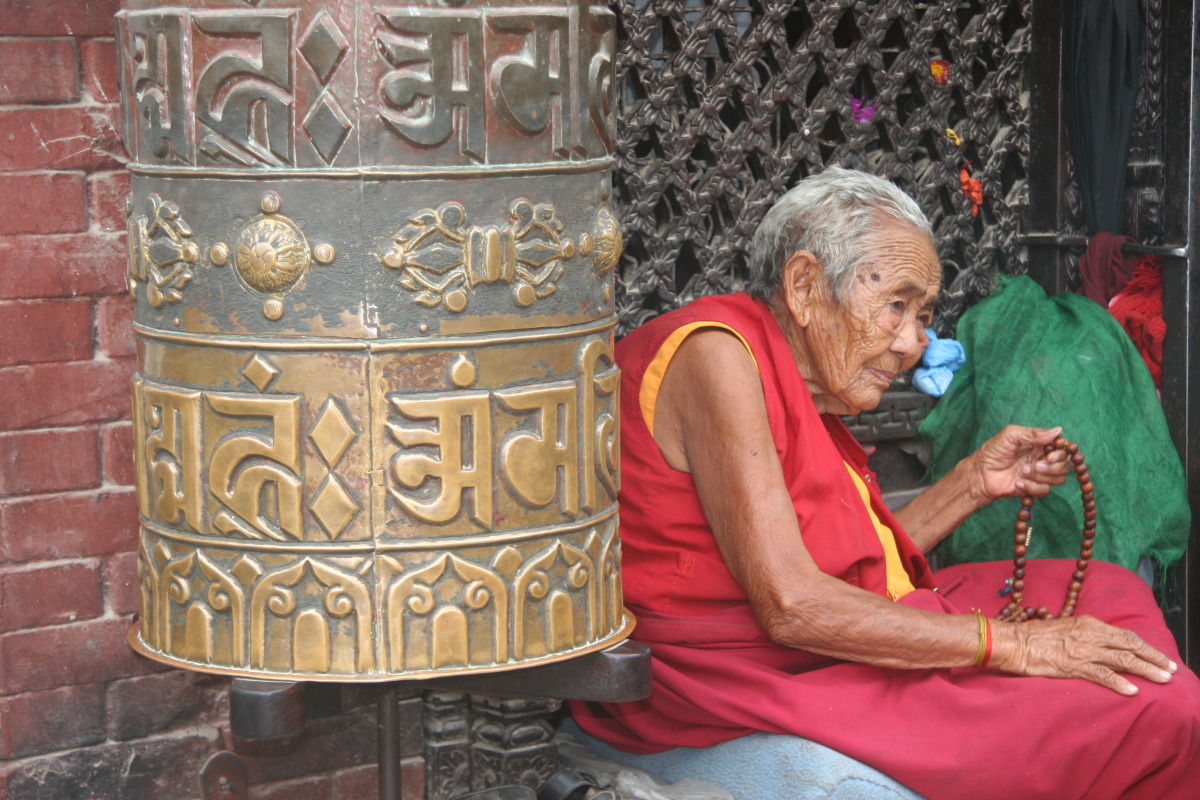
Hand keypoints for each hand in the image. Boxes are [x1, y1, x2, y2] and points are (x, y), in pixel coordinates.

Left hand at [970, 425, 1071, 501]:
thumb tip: (1058, 430)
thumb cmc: (993, 451)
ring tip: (1022, 471)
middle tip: (1036, 465)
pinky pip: (1045, 490)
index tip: (1050, 454)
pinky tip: (1018, 482)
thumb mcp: (1011, 435)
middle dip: (1054, 466)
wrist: (980, 473)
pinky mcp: (1034, 488)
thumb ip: (1034, 433)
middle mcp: (1044, 458)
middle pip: (1067, 464)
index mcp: (1041, 443)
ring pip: (1059, 478)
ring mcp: (1040, 474)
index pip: (1064, 447)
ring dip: (1041, 476)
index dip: (1063, 452)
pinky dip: (1032, 487)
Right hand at [992, 615, 1176, 694]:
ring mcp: (1082, 650)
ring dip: (1145, 670)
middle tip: (1171, 670)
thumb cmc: (1034, 636)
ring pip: (1122, 659)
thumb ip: (1086, 635)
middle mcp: (1089, 634)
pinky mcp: (1072, 665)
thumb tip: (1104, 646)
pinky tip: (1133, 691)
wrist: (1012, 642)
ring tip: (1162, 679)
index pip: (1125, 635)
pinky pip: (1102, 674)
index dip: (1146, 647)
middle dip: (1153, 658)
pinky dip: (1119, 682)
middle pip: (1130, 646)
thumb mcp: (1065, 628)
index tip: (1161, 657)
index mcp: (1088, 623)